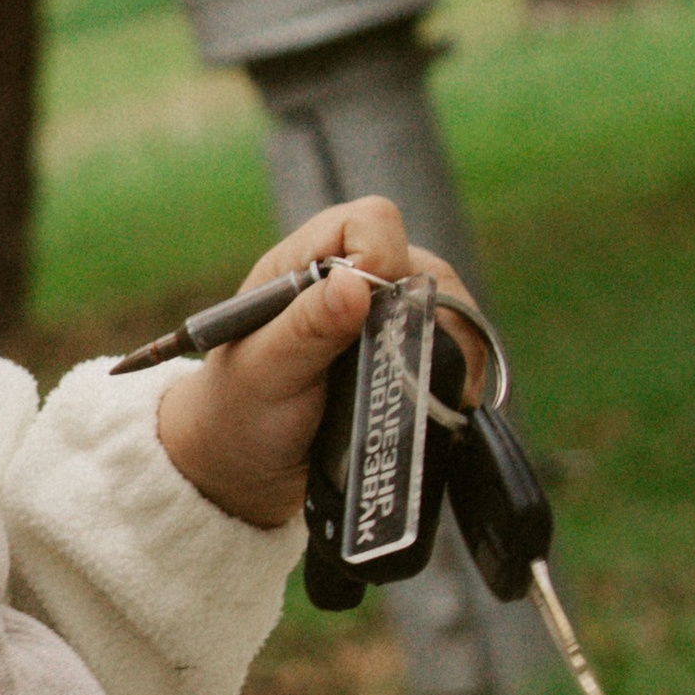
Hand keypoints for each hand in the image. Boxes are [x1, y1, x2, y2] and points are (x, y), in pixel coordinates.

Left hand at [153, 197, 487, 532]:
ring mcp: (384, 319)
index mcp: (303, 265)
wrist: (244, 472)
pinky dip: (457, 375)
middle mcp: (351, 282)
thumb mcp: (262, 372)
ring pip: (451, 308)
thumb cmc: (236, 412)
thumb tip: (355, 282)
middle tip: (411, 368)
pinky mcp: (406, 357)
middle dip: (428, 314)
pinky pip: (456, 350)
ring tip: (431, 396)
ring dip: (450, 350)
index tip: (371, 311)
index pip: (369, 223)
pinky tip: (441, 404)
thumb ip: (305, 329)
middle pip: (424, 266)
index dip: (382, 257)